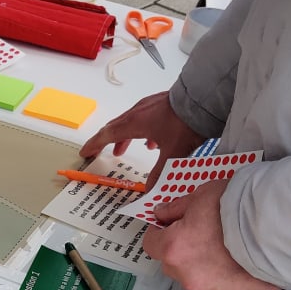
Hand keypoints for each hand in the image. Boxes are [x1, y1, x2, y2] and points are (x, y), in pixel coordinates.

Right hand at [80, 90, 206, 189]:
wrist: (204, 98)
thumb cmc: (185, 122)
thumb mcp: (173, 152)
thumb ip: (159, 174)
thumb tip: (150, 191)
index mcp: (135, 123)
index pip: (107, 135)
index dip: (94, 145)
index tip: (86, 152)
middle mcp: (138, 112)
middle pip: (115, 127)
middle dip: (105, 141)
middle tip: (98, 151)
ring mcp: (150, 106)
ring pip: (130, 123)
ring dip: (124, 137)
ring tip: (123, 149)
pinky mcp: (162, 104)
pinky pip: (144, 119)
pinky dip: (141, 131)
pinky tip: (153, 140)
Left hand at [145, 178, 280, 289]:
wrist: (282, 225)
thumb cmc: (238, 205)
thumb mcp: (201, 195)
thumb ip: (177, 209)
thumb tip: (161, 215)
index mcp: (175, 250)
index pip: (151, 244)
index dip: (160, 232)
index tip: (172, 224)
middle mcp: (190, 276)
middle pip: (175, 265)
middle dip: (184, 251)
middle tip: (205, 234)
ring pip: (201, 278)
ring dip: (208, 266)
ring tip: (231, 249)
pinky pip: (229, 287)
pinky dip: (233, 276)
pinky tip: (248, 261)